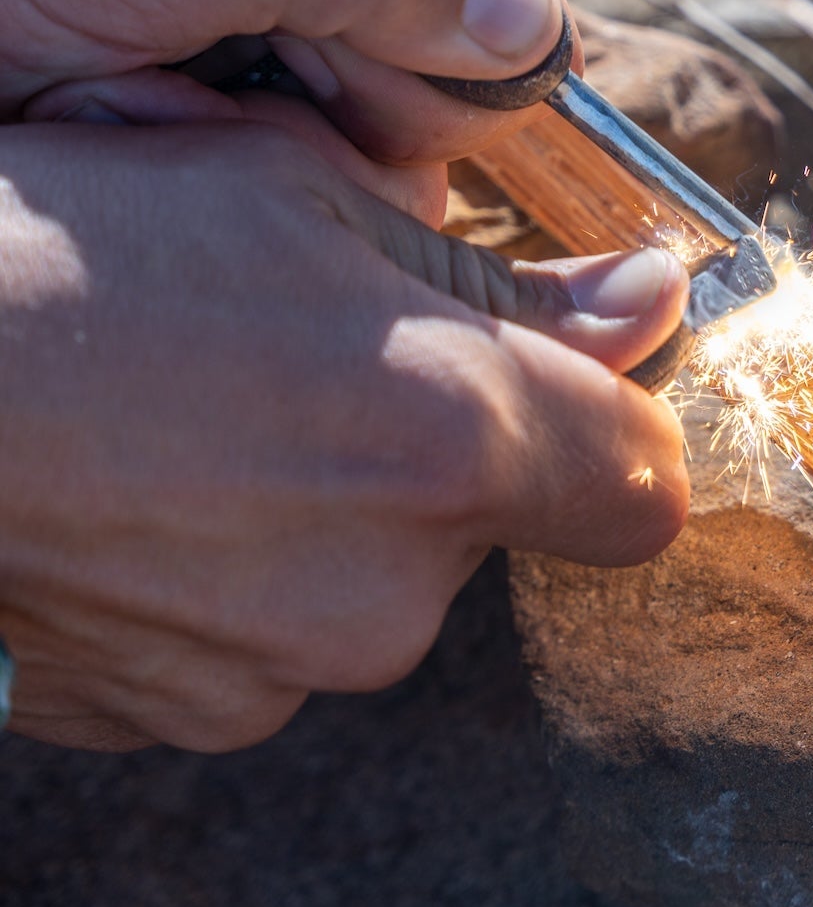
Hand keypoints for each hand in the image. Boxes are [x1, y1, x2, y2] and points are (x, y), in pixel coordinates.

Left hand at [0, 0, 566, 165]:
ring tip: (153, 100)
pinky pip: (312, 163)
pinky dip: (232, 165)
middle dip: (347, 113)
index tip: (319, 81)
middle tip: (216, 85)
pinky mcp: (248, 73)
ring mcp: (294, 0)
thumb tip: (532, 26)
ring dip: (278, 150)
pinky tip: (150, 125)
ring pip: (387, 138)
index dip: (446, 68)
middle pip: (457, 76)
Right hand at [0, 120, 691, 752]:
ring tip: (204, 406)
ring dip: (334, 497)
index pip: (644, 479)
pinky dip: (245, 565)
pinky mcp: (187, 711)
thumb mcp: (301, 194)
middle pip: (497, 517)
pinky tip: (153, 483)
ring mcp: (280, 667)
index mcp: (447, 441)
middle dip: (447, 438)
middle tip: (314, 347)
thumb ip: (504, 274)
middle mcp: (386, 589)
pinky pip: (275, 630)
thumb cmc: (67, 247)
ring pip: (380, 572)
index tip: (580, 360)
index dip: (619, 416)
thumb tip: (651, 302)